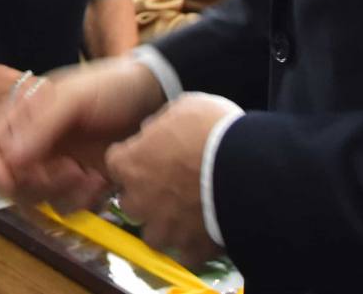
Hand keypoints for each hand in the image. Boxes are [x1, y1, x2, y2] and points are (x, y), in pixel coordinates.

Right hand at [0, 56, 165, 210]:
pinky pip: (67, 207)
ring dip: (62, 196)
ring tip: (90, 176)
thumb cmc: (112, 86)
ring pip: (37, 201)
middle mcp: (32, 143)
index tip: (11, 183)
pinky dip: (83, 202)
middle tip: (69, 172)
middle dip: (36, 186)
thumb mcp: (75, 97)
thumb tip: (10, 159)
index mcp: (21, 117)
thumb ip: (41, 124)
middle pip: (9, 182)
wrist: (156, 97)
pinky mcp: (80, 183)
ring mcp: (56, 165)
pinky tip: (103, 182)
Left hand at [105, 93, 236, 267]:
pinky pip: (186, 253)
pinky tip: (207, 233)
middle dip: (145, 197)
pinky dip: (194, 246)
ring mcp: (164, 228)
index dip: (134, 160)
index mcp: (130, 162)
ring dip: (166, 226)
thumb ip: (161, 124)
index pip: (117, 162)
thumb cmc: (211, 130)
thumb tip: (155, 131)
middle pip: (130, 202)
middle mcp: (139, 199)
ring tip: (187, 216)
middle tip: (170, 187)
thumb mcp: (182, 108)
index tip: (150, 156)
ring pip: (153, 235)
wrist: (246, 169)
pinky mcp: (191, 249)